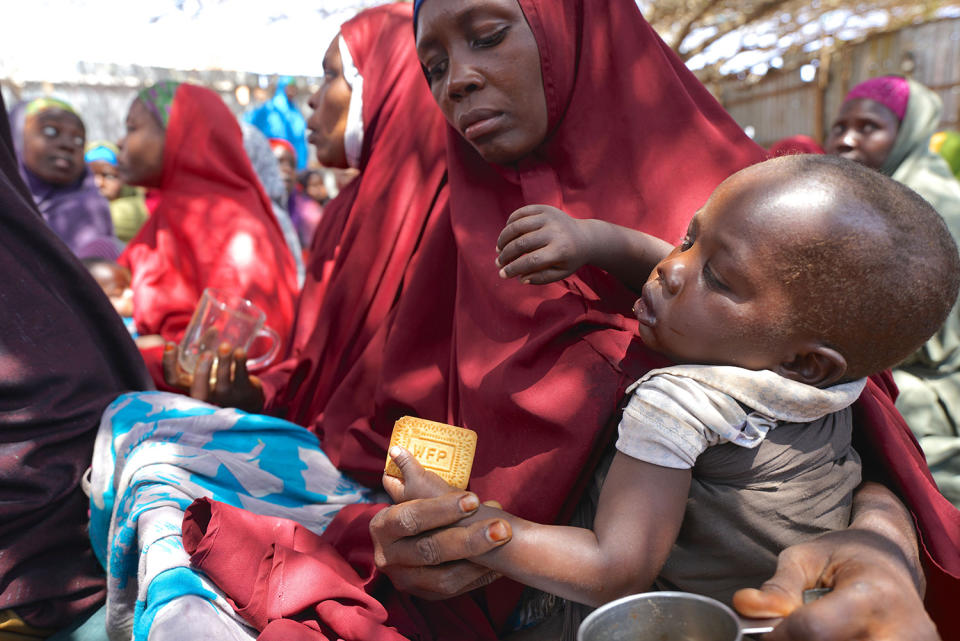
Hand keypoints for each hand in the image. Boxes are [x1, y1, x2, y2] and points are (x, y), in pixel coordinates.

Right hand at [162, 341, 265, 412]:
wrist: (246, 397)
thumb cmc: (221, 378)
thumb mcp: (209, 365)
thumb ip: (208, 347)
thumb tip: (212, 329)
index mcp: (192, 385)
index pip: (173, 380)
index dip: (168, 364)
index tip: (171, 344)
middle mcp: (207, 392)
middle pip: (198, 389)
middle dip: (201, 371)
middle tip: (206, 353)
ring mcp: (226, 393)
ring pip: (222, 381)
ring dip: (224, 362)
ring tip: (225, 346)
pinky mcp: (243, 389)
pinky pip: (240, 377)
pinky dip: (240, 363)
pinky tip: (239, 351)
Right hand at [369, 491, 511, 599]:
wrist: (403, 548)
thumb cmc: (414, 512)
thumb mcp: (409, 495)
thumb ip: (410, 479)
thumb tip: (399, 450)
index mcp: (383, 526)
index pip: (411, 518)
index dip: (442, 509)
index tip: (473, 500)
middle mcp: (388, 557)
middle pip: (430, 550)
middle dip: (469, 538)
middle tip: (502, 527)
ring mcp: (404, 580)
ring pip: (443, 577)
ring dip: (479, 562)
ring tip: (503, 546)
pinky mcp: (422, 595)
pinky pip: (454, 590)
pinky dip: (478, 577)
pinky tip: (500, 565)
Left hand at [383, 445, 459, 502]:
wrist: (459, 515)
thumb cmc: (433, 497)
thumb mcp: (417, 477)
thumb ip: (405, 464)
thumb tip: (393, 450)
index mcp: (400, 494)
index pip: (388, 477)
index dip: (391, 463)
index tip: (398, 451)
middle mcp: (410, 496)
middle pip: (405, 475)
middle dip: (410, 462)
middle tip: (417, 449)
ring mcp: (424, 496)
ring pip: (420, 477)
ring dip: (425, 466)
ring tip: (431, 454)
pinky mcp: (438, 495)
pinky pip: (434, 480)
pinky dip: (437, 471)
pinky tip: (443, 464)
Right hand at [496, 205, 595, 283]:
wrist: (585, 237)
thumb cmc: (570, 259)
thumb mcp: (560, 273)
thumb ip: (541, 278)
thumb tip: (521, 278)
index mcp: (561, 250)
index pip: (531, 261)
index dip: (514, 268)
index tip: (503, 274)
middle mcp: (555, 231)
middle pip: (522, 243)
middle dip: (506, 255)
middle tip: (498, 262)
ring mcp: (549, 217)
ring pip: (518, 226)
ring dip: (504, 239)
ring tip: (499, 249)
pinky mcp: (545, 208)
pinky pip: (521, 213)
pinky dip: (509, 223)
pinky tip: (507, 234)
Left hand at [732, 529, 939, 640]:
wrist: (896, 561)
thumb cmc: (846, 555)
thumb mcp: (805, 558)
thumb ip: (778, 587)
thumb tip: (744, 606)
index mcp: (872, 594)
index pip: (812, 631)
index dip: (777, 634)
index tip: (766, 631)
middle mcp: (902, 631)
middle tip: (792, 631)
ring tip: (819, 629)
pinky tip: (834, 635)